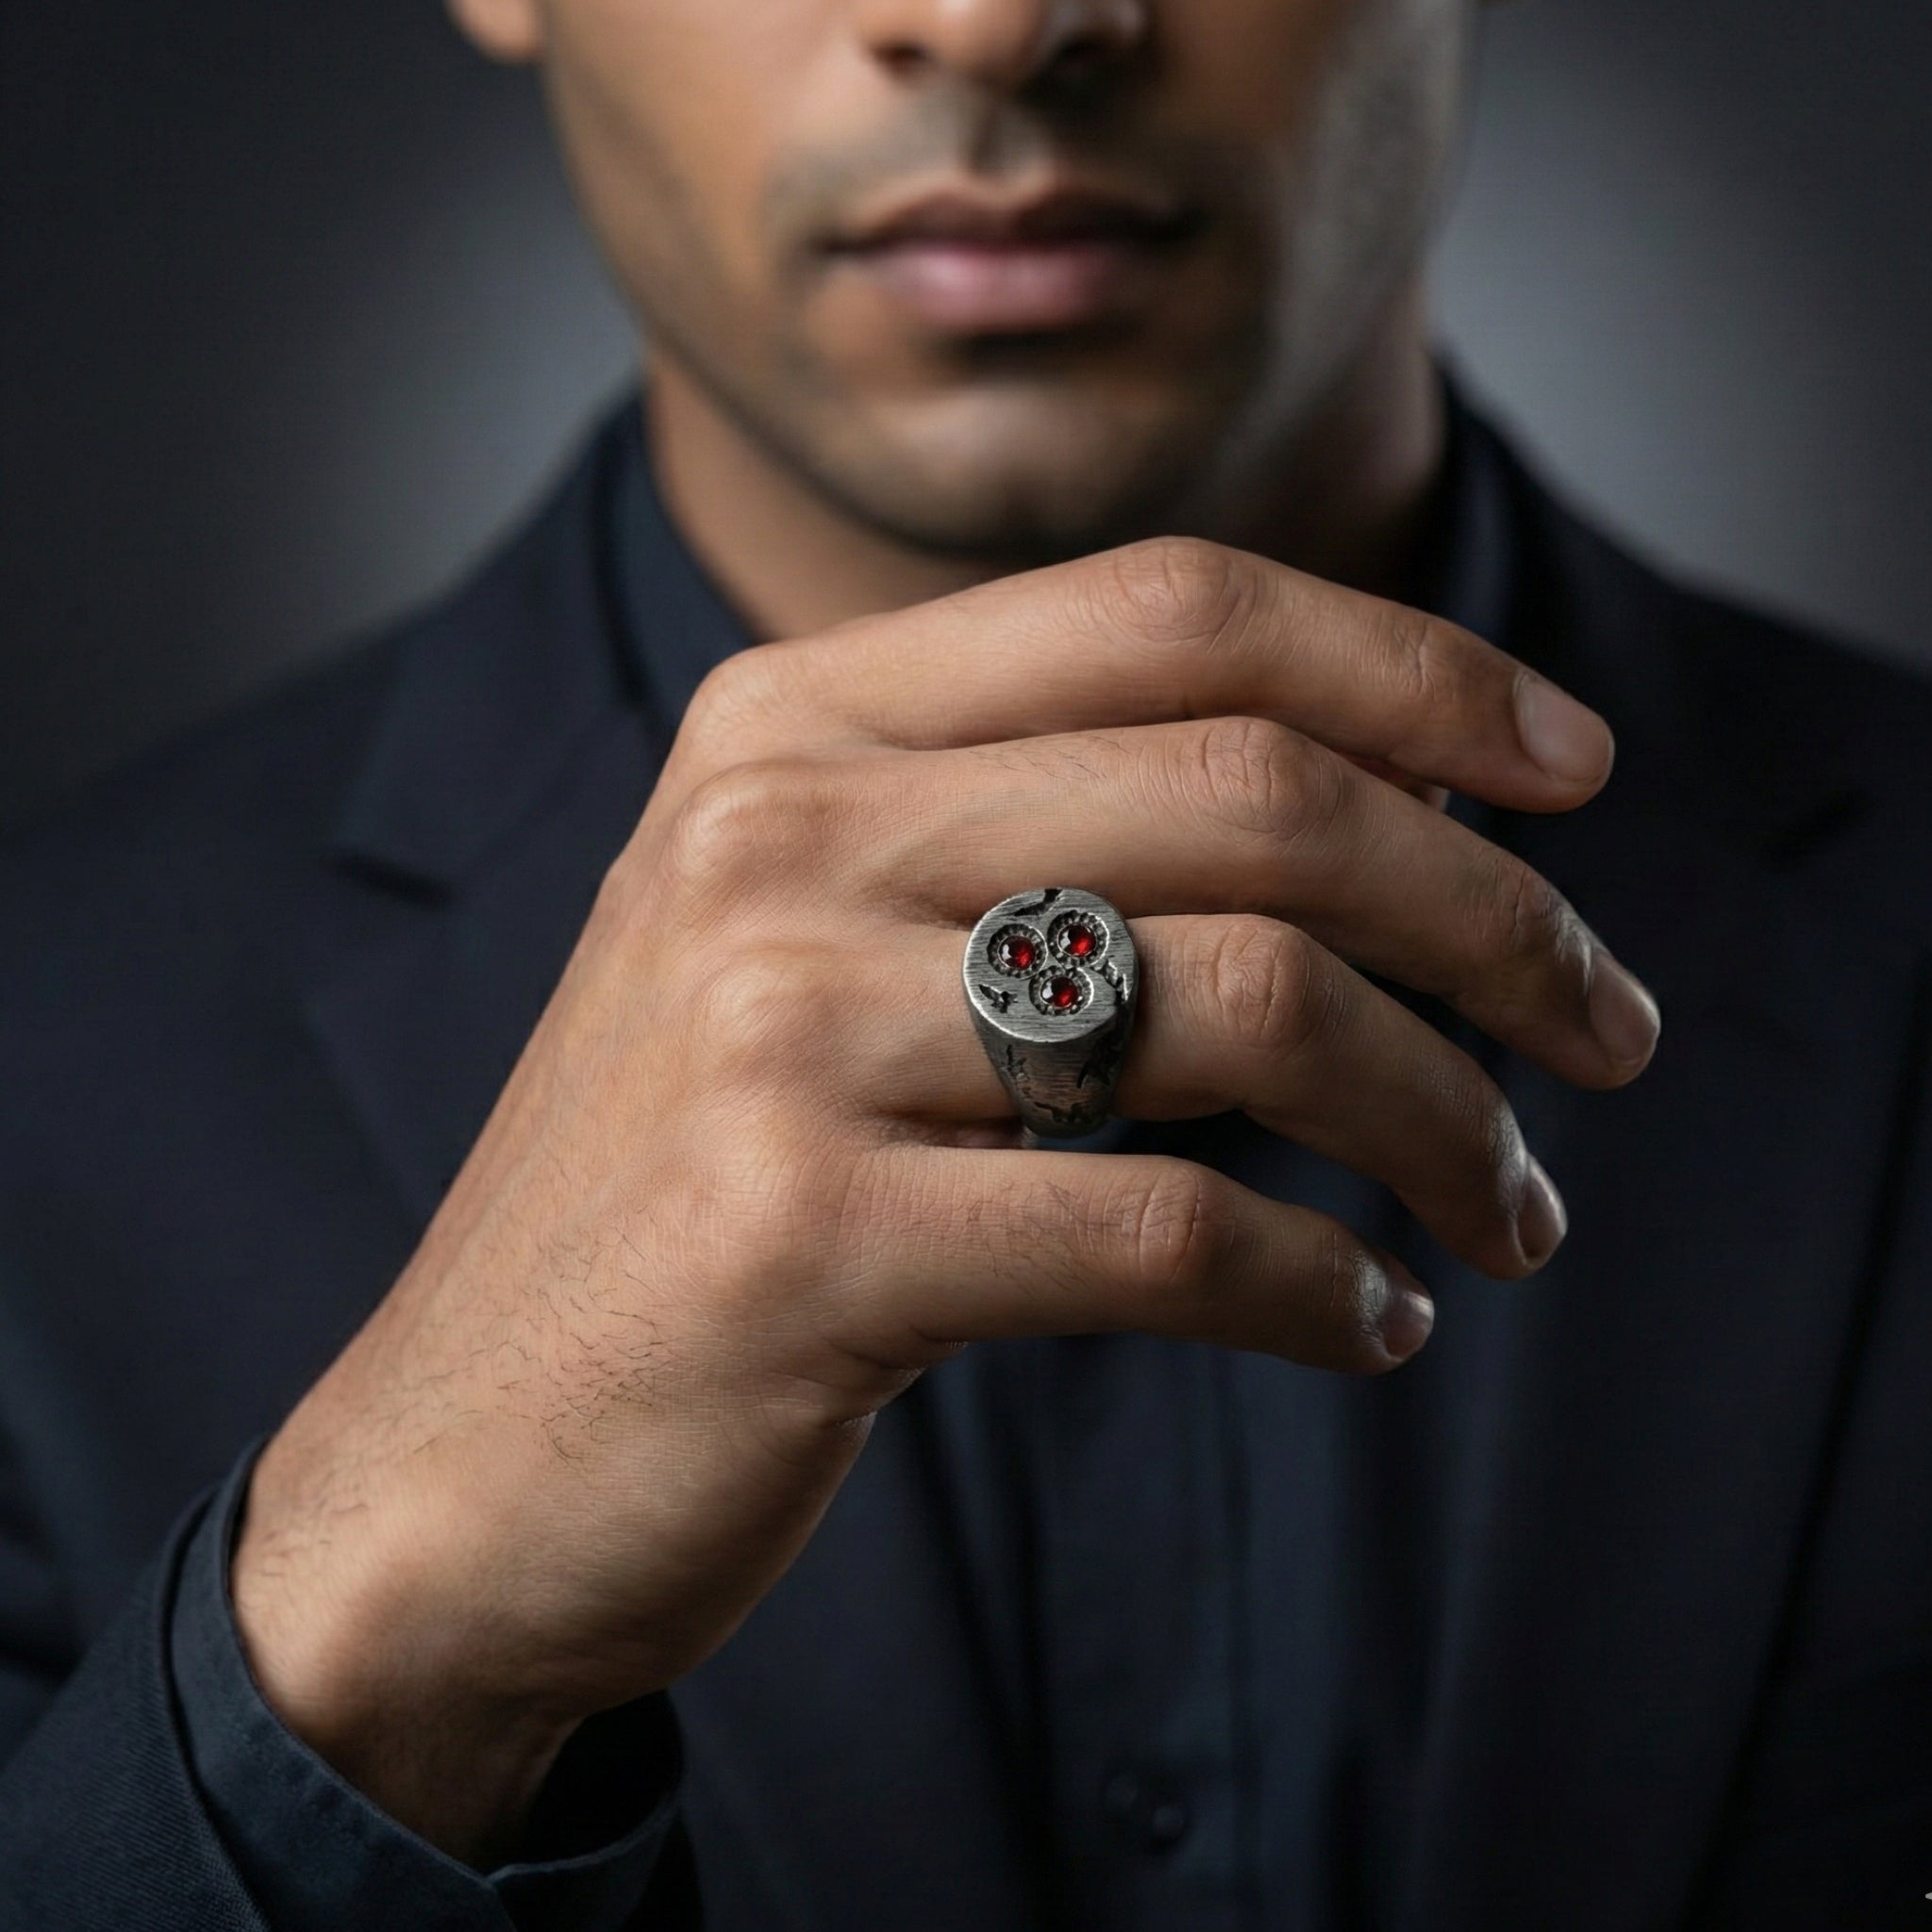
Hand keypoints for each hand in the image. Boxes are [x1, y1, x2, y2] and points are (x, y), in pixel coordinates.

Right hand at [231, 538, 1656, 1860]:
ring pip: (1252, 1007)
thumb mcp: (806, 947)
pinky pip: (1170, 1230)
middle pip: (1258, 794)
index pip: (1173, 608)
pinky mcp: (804, 1243)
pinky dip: (1323, 1286)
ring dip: (1446, 1116)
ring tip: (1511, 1212)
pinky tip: (1367, 1326)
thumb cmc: (685, 1193)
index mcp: (785, 723)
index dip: (1414, 667)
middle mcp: (776, 835)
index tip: (1570, 773)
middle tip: (1608, 1025)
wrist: (459, 1453)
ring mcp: (778, 1030)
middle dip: (1497, 910)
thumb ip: (1021, 841)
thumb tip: (1370, 821)